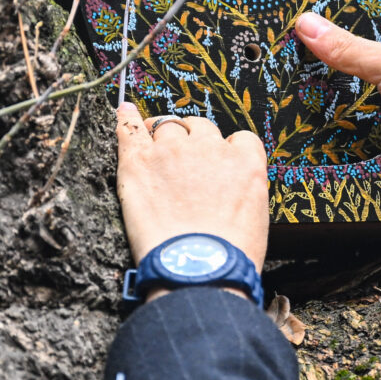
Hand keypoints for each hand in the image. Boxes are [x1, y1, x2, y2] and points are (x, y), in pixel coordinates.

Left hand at [114, 104, 268, 279]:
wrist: (198, 269)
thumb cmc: (229, 255)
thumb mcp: (255, 218)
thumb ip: (243, 192)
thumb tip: (229, 194)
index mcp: (245, 162)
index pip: (239, 139)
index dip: (227, 151)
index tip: (219, 164)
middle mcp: (210, 148)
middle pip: (201, 128)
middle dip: (194, 141)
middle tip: (184, 163)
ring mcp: (172, 151)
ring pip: (167, 126)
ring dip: (163, 134)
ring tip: (153, 146)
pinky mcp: (138, 163)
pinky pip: (130, 129)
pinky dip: (126, 117)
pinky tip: (124, 110)